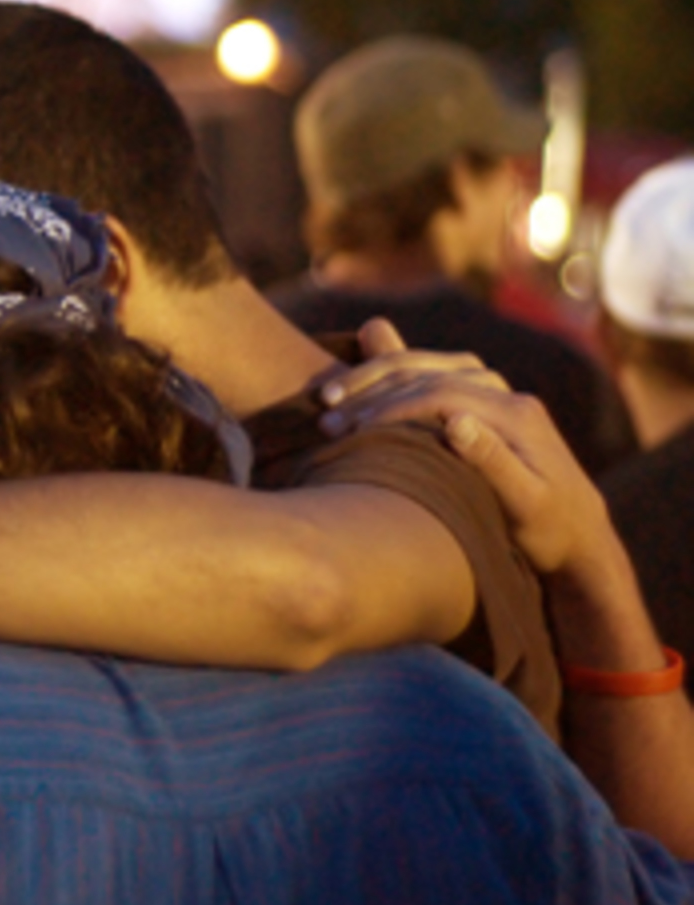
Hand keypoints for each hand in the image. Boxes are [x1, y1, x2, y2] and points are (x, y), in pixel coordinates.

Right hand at [316, 319, 613, 579]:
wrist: (582, 538)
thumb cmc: (551, 533)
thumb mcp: (525, 505)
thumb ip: (493, 461)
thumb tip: (455, 420)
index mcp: (514, 413)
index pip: (437, 393)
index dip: (387, 407)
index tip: (346, 430)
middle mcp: (506, 393)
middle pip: (425, 371)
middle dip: (368, 388)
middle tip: (323, 414)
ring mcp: (495, 393)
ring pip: (423, 366)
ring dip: (372, 377)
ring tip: (330, 399)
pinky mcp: (483, 402)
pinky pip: (429, 374)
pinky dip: (390, 376)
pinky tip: (359, 387)